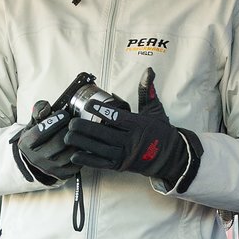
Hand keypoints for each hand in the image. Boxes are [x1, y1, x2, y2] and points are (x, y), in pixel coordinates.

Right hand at [12, 94, 84, 183]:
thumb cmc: (38, 136)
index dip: (54, 121)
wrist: (35, 159)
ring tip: (80, 132)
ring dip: (78, 141)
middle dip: (69, 129)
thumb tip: (46, 106)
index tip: (64, 114)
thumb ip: (38, 111)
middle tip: (75, 122)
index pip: (40, 132)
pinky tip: (82, 144)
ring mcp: (49, 169)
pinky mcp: (61, 175)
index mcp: (26, 144)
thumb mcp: (33, 122)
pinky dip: (82, 153)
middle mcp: (36, 159)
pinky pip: (77, 163)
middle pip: (58, 142)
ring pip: (70, 153)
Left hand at [62, 68, 198, 189]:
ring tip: (68, 137)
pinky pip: (102, 164)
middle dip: (85, 128)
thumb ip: (147, 91)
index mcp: (138, 125)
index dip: (101, 111)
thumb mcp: (155, 110)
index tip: (88, 104)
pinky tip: (74, 156)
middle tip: (72, 122)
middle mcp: (131, 141)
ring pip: (100, 149)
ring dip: (82, 143)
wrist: (171, 157)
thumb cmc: (161, 132)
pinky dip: (88, 160)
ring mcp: (125, 155)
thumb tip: (148, 72)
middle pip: (104, 134)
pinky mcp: (120, 166)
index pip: (117, 117)